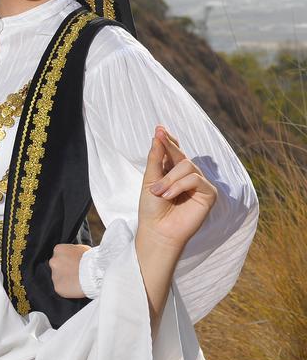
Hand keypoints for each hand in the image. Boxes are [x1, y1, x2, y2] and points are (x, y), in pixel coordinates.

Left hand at [50, 243, 90, 297]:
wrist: (96, 273)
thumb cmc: (92, 260)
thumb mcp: (82, 248)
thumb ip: (73, 251)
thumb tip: (73, 254)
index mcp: (59, 250)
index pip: (59, 255)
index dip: (68, 260)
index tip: (74, 263)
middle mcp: (54, 262)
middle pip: (57, 266)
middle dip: (65, 269)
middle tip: (76, 273)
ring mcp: (54, 275)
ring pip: (59, 278)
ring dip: (66, 279)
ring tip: (79, 280)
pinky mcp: (58, 287)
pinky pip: (61, 288)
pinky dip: (68, 289)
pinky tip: (77, 287)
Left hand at [138, 126, 216, 251]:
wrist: (157, 231)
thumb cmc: (151, 209)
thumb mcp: (149, 180)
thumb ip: (156, 159)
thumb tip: (158, 135)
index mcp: (173, 172)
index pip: (174, 151)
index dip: (168, 140)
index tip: (159, 129)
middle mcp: (188, 176)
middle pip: (181, 154)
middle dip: (168, 151)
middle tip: (158, 144)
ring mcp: (199, 184)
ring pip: (188, 166)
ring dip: (169, 179)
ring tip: (158, 193)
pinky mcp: (209, 193)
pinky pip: (195, 179)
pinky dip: (179, 185)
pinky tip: (168, 196)